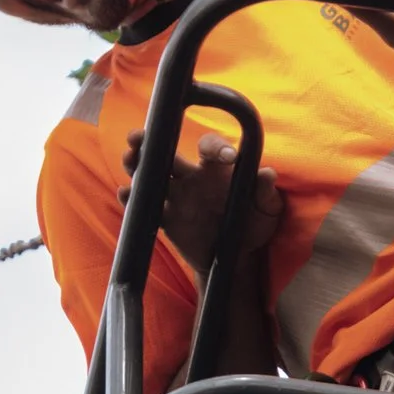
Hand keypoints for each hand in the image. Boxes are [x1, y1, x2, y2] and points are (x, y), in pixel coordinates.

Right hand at [120, 129, 283, 269]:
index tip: (227, 156)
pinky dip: (133, 201)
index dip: (215, 146)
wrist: (237, 257)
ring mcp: (176, 198)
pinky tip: (126, 193)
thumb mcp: (267, 209)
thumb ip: (265, 192)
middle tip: (140, 136)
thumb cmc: (254, 225)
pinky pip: (146, 208)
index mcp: (217, 169)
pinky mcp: (166, 220)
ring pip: (150, 174)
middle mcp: (192, 178)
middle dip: (151, 141)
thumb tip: (268, 174)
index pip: (209, 147)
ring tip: (129, 157)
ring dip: (137, 164)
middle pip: (165, 152)